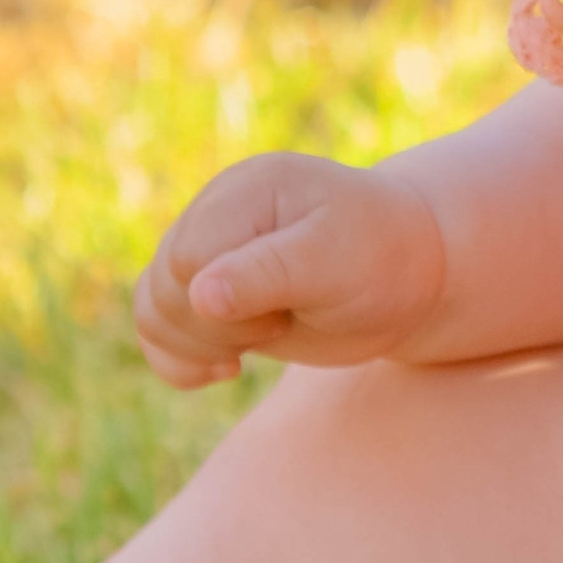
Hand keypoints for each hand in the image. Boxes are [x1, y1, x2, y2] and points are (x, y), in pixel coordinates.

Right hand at [131, 153, 447, 390]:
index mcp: (245, 190)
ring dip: (197, 345)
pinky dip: (179, 359)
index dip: (224, 304)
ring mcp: (211, 251)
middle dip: (215, 327)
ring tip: (260, 342)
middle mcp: (218, 212)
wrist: (410, 275)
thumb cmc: (382, 259)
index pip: (187, 260)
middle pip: (164, 287)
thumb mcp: (336, 263)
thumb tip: (198, 294)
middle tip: (280, 322)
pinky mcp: (211, 289)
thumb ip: (268, 274)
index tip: (284, 309)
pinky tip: (225, 371)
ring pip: (152, 309)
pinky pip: (158, 327)